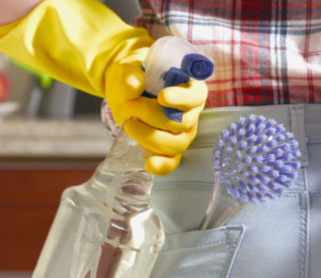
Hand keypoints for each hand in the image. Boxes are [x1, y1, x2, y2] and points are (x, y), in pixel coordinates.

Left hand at [105, 47, 207, 175]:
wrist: (126, 90)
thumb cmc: (135, 75)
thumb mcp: (129, 68)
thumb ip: (130, 75)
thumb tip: (132, 88)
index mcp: (191, 88)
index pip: (194, 96)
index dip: (181, 99)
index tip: (161, 97)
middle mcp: (192, 113)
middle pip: (183, 122)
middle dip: (153, 116)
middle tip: (129, 104)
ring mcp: (183, 133)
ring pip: (178, 144)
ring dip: (152, 138)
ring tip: (129, 124)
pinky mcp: (171, 148)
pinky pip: (173, 161)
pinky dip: (162, 165)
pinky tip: (149, 164)